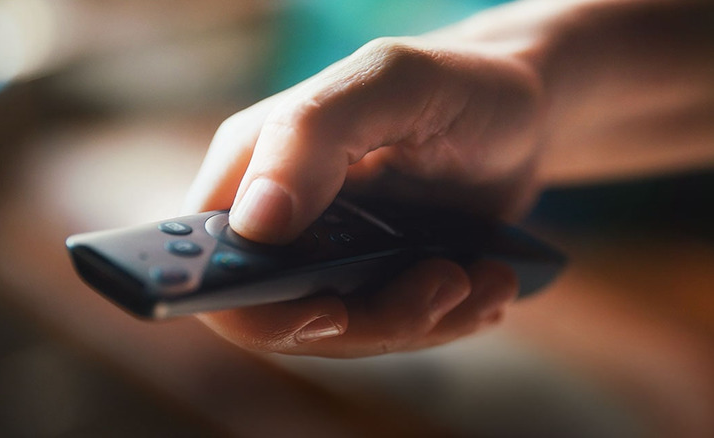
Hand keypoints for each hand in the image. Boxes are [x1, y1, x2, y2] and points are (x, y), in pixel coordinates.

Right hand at [182, 37, 541, 356]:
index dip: (251, 306)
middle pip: (282, 318)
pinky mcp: (371, 279)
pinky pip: (386, 332)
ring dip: (418, 322)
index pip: (210, 258)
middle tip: (443, 280)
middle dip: (367, 321)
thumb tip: (256, 222)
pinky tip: (482, 283)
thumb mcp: (393, 82)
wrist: (521, 116)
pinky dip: (441, 323)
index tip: (329, 309)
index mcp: (254, 165)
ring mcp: (326, 256)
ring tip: (475, 277)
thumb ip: (312, 136)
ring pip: (342, 335)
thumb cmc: (459, 84)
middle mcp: (280, 218)